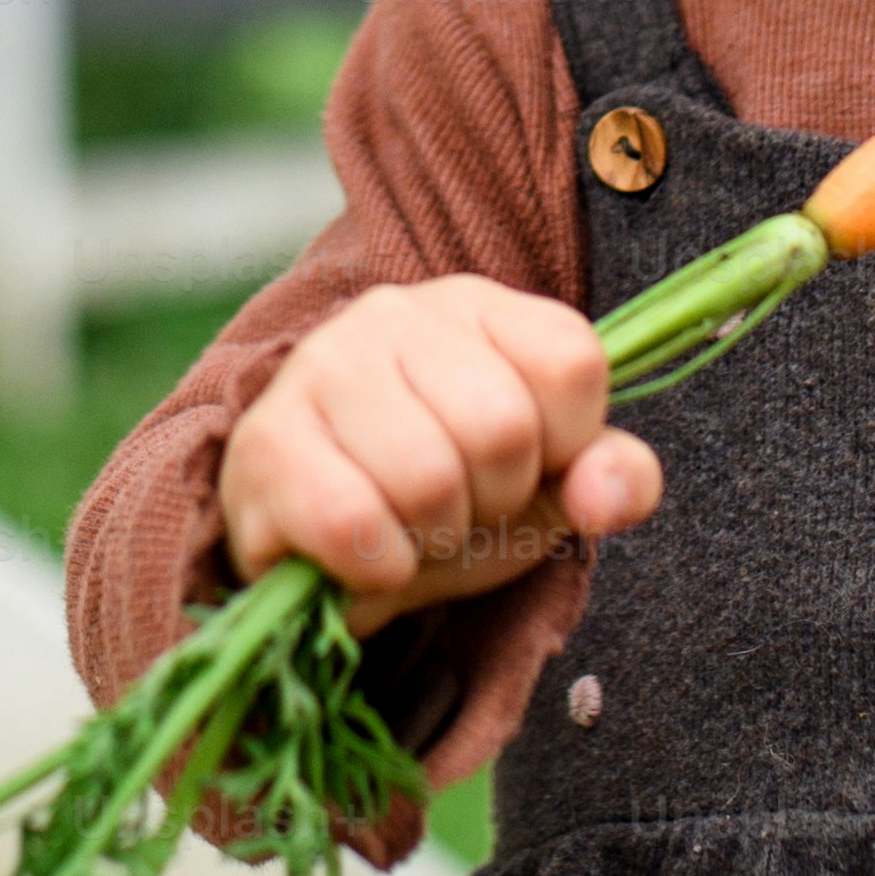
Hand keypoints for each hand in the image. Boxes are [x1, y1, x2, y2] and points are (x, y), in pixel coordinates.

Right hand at [216, 276, 660, 627]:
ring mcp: (320, 367)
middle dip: (493, 502)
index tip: (521, 467)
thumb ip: (610, 478)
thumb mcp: (547, 488)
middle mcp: (394, 314)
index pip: (571, 362)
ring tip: (405, 527)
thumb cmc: (446, 503)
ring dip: (431, 539)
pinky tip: (362, 558)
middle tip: (454, 509)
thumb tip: (605, 494)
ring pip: (427, 478)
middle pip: (501, 428)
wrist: (322, 555)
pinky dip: (376, 569)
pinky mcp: (264, 442)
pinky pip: (352, 522)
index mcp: (477, 307)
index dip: (563, 445)